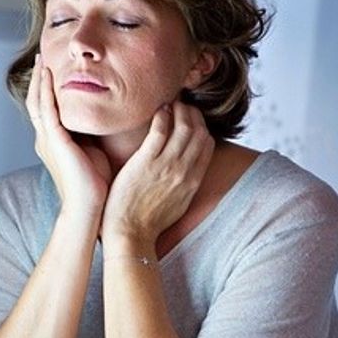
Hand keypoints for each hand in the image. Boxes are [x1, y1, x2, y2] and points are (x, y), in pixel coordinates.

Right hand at [27, 54, 110, 220]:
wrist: (88, 209)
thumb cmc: (94, 186)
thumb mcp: (92, 152)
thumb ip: (92, 135)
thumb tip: (106, 120)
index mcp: (53, 142)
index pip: (46, 109)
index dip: (47, 89)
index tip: (52, 70)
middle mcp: (45, 139)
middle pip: (36, 101)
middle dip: (39, 79)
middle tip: (41, 59)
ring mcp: (47, 139)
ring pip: (38, 101)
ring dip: (40, 79)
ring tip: (42, 60)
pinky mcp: (54, 140)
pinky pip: (47, 109)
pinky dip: (46, 90)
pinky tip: (50, 74)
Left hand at [101, 101, 213, 246]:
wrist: (130, 234)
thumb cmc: (148, 221)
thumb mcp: (178, 204)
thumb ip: (185, 184)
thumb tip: (186, 170)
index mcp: (193, 181)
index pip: (208, 144)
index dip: (202, 126)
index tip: (192, 118)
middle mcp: (184, 171)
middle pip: (199, 131)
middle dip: (192, 113)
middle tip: (182, 105)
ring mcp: (166, 166)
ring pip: (183, 126)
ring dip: (179, 109)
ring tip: (171, 103)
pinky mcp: (146, 163)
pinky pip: (159, 131)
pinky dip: (162, 115)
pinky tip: (158, 110)